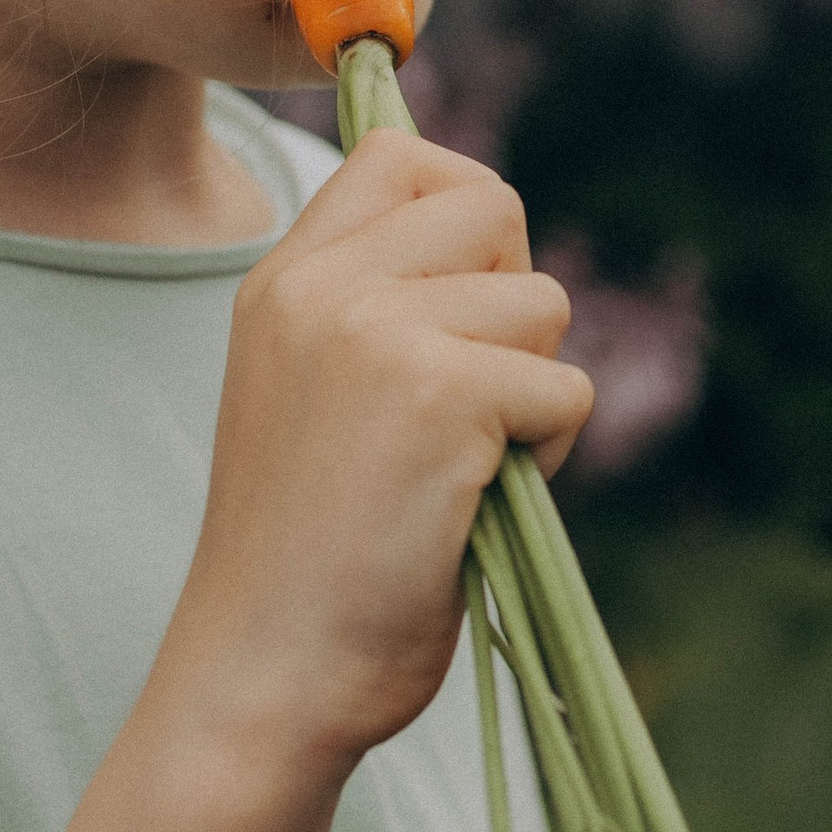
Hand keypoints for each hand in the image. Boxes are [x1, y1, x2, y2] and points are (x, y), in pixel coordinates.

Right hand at [177, 127, 589, 765]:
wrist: (264, 675)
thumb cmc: (309, 555)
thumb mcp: (311, 390)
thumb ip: (378, 306)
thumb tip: (495, 237)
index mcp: (282, 279)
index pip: (400, 155)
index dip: (464, 216)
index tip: (461, 305)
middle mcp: (323, 285)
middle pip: (491, 204)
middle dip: (514, 299)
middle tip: (467, 399)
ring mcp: (377, 332)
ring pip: (543, 304)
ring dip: (532, 391)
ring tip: (458, 468)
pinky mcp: (440, 394)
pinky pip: (566, 390)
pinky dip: (546, 454)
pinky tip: (472, 506)